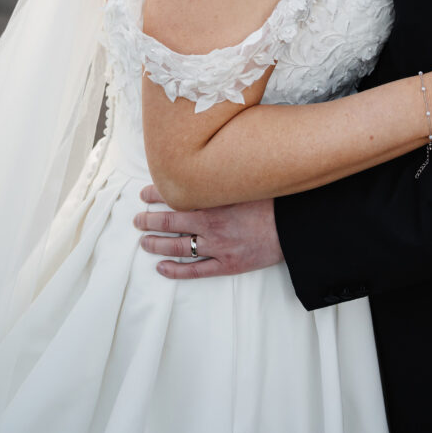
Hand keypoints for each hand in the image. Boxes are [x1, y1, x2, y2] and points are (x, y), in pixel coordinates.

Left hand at [133, 186, 283, 278]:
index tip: (144, 194)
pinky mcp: (227, 264)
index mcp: (214, 201)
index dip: (156, 195)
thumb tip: (208, 162)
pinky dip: (175, 270)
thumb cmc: (273, 200)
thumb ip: (224, 176)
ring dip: (156, 244)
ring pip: (178, 247)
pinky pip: (195, 270)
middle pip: (170, 222)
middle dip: (149, 220)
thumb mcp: (245, 181)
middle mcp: (211, 224)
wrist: (294, 226)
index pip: (176, 196)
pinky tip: (161, 267)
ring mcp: (218, 246)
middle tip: (137, 219)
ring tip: (143, 241)